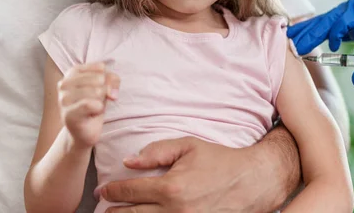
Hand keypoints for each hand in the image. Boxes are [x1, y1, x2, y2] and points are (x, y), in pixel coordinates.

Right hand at [58, 62, 119, 147]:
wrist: (85, 130)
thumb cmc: (95, 104)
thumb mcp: (107, 86)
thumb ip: (113, 80)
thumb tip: (112, 93)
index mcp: (72, 72)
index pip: (101, 67)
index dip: (108, 80)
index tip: (100, 89)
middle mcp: (64, 83)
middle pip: (99, 79)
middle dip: (104, 92)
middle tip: (95, 101)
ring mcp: (64, 99)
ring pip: (97, 91)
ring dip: (100, 102)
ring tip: (92, 108)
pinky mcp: (68, 114)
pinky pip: (92, 104)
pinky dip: (98, 110)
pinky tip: (91, 114)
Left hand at [101, 136, 287, 212]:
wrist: (251, 181)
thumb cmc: (220, 161)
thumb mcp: (189, 146)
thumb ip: (157, 151)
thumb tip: (128, 161)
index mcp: (171, 187)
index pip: (129, 192)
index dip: (111, 192)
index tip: (102, 191)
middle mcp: (175, 211)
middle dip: (112, 211)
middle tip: (104, 207)